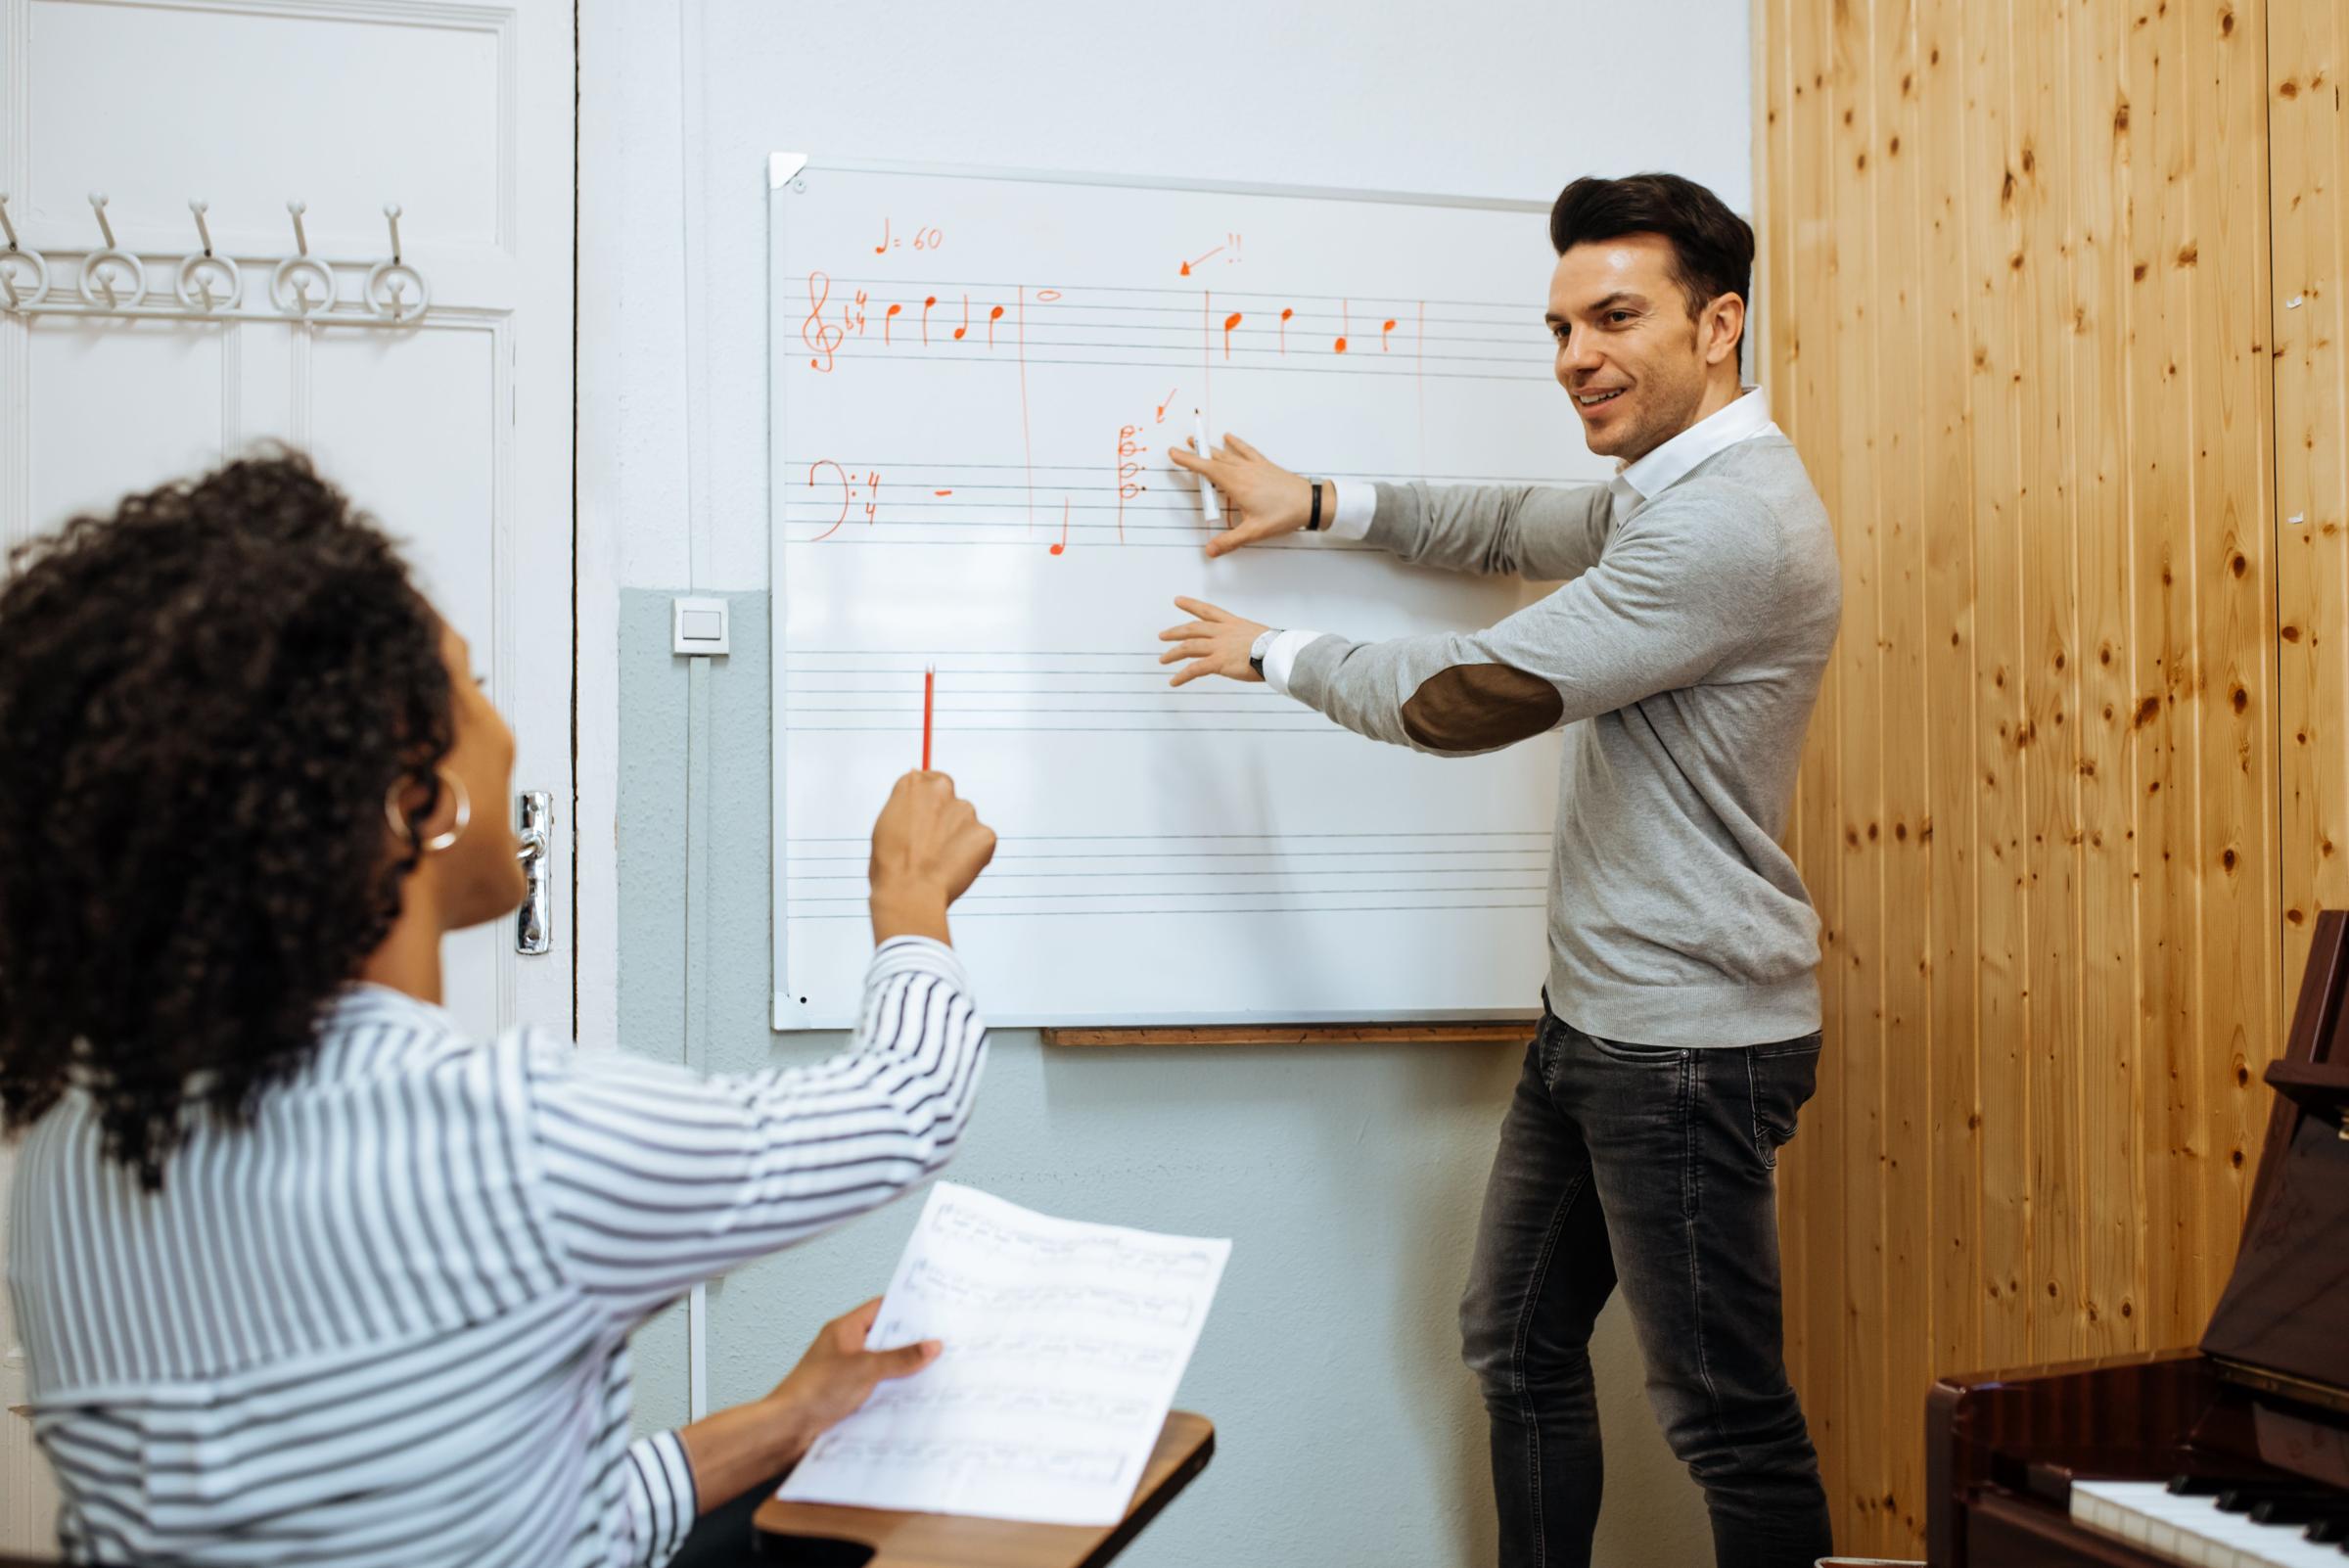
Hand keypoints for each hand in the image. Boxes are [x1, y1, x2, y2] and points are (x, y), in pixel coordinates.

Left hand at [676, 1297, 939, 1510]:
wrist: (786, 1430)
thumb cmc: (814, 1392)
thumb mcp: (866, 1369)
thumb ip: (900, 1358)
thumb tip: (930, 1346)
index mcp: (844, 1330)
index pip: (880, 1309)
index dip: (906, 1309)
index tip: (932, 1313)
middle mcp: (844, 1349)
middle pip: (884, 1340)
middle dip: (909, 1345)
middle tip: (939, 1346)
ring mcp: (844, 1374)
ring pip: (881, 1367)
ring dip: (901, 1372)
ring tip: (931, 1374)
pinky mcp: (845, 1398)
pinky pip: (875, 1390)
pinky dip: (891, 1393)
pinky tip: (908, 1401)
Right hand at [868, 770, 996, 943]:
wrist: (909, 891)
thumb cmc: (890, 865)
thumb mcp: (887, 825)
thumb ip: (906, 807)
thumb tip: (916, 805)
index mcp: (913, 783)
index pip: (929, 781)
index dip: (927, 804)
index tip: (924, 821)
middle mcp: (942, 789)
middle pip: (950, 800)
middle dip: (946, 819)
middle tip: (932, 847)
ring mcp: (966, 810)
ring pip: (966, 823)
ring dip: (958, 839)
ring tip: (939, 864)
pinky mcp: (985, 833)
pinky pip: (982, 843)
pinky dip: (974, 856)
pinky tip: (954, 870)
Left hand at [1159, 597, 1269, 686]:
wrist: (1277, 653)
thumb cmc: (1275, 646)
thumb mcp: (1258, 635)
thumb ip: (1246, 640)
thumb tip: (1246, 647)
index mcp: (1233, 623)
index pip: (1207, 611)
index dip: (1191, 605)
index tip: (1177, 600)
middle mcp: (1223, 632)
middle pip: (1192, 629)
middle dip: (1175, 631)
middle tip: (1162, 635)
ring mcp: (1219, 646)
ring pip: (1188, 647)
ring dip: (1173, 654)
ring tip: (1162, 660)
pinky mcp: (1218, 662)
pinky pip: (1194, 669)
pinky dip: (1182, 676)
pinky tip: (1173, 682)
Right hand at [1168, 432, 1315, 557]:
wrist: (1310, 502)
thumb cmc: (1284, 514)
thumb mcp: (1253, 532)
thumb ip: (1229, 541)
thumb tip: (1210, 550)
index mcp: (1237, 484)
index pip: (1206, 470)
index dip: (1188, 461)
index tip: (1174, 453)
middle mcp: (1243, 471)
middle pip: (1214, 459)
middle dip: (1197, 452)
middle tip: (1182, 445)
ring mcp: (1254, 466)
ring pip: (1228, 454)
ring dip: (1212, 448)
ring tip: (1199, 442)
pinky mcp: (1264, 465)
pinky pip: (1246, 450)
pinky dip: (1236, 443)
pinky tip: (1229, 438)